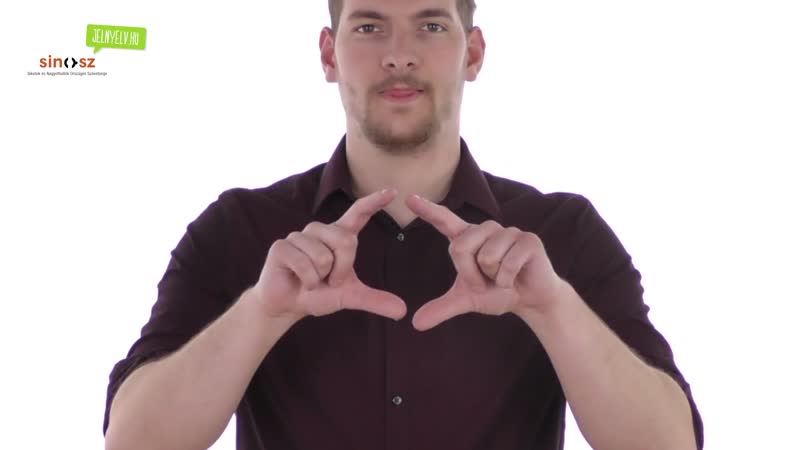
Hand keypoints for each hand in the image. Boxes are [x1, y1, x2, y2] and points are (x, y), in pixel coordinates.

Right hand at [253, 189, 406, 322]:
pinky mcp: (281, 246)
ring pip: (324, 256)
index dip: (374, 202)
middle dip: (341, 269)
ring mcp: (299, 236)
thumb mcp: (349, 296)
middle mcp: (320, 231)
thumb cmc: (318, 294)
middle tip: (328, 280)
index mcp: (338, 236)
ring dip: (321, 277)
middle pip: (346, 241)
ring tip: (311, 279)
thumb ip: (374, 300)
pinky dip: (307, 281)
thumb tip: (402, 311)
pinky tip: (298, 280)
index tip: (392, 191)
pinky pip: (304, 264)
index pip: (358, 213)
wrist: (288, 306)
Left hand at [406, 194, 563, 330]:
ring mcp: (508, 232)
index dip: (428, 210)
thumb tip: (416, 324)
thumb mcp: (467, 301)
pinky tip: (516, 279)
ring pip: (486, 256)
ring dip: (493, 277)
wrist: (531, 301)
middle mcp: (486, 230)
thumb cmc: (498, 293)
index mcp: (468, 238)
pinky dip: (508, 280)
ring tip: (503, 278)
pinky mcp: (528, 240)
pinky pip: (508, 263)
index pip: (444, 220)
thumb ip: (442, 308)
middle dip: (471, 274)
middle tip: (487, 281)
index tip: (409, 198)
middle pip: (460, 247)